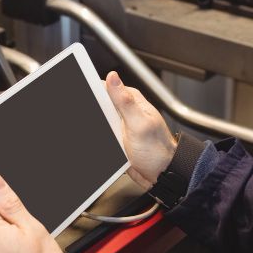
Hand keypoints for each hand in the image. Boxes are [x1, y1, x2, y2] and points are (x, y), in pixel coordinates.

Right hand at [105, 71, 176, 189]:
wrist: (162, 175)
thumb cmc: (158, 150)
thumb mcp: (139, 123)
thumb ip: (125, 101)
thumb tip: (113, 77)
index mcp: (132, 101)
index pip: (106, 88)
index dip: (94, 91)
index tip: (90, 101)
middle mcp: (126, 112)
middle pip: (99, 106)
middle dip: (96, 114)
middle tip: (108, 129)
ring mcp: (121, 127)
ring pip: (100, 122)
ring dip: (99, 128)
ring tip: (113, 140)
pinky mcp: (117, 140)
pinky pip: (104, 137)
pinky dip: (104, 141)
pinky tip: (109, 145)